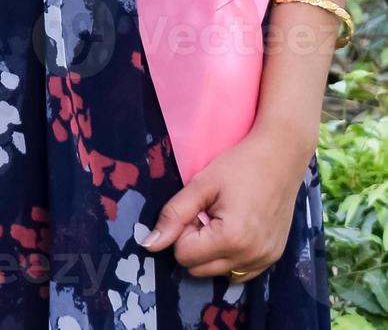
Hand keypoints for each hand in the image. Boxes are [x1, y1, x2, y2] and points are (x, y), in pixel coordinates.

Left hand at [141, 126, 311, 281]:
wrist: (280, 157)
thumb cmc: (239, 165)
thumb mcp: (201, 185)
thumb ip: (173, 215)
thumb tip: (149, 244)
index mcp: (231, 240)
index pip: (184, 255)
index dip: (182, 230)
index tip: (195, 208)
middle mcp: (251, 257)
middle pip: (199, 269)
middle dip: (194, 243)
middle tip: (206, 213)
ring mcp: (265, 261)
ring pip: (219, 273)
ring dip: (211, 252)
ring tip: (221, 219)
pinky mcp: (273, 258)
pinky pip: (240, 271)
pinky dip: (230, 256)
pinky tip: (235, 230)